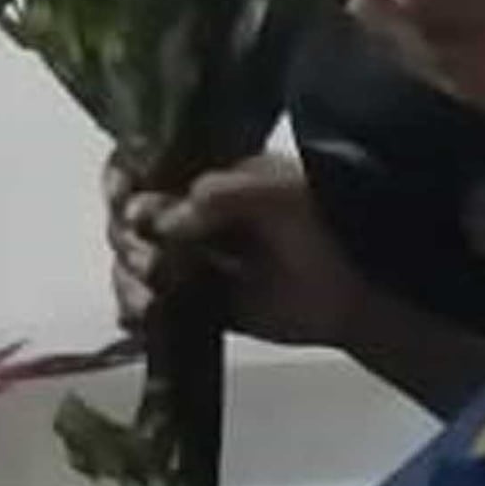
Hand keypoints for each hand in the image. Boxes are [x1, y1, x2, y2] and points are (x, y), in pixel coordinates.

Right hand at [114, 147, 370, 353]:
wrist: (362, 295)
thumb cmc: (327, 227)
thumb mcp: (281, 193)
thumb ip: (221, 196)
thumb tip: (160, 223)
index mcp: (206, 178)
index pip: (143, 167)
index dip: (122, 182)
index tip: (126, 202)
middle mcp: (188, 216)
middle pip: (126, 220)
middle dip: (129, 241)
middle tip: (151, 262)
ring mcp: (189, 261)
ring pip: (131, 264)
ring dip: (129, 281)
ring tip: (150, 300)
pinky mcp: (195, 302)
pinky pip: (148, 304)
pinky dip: (135, 312)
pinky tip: (141, 317)